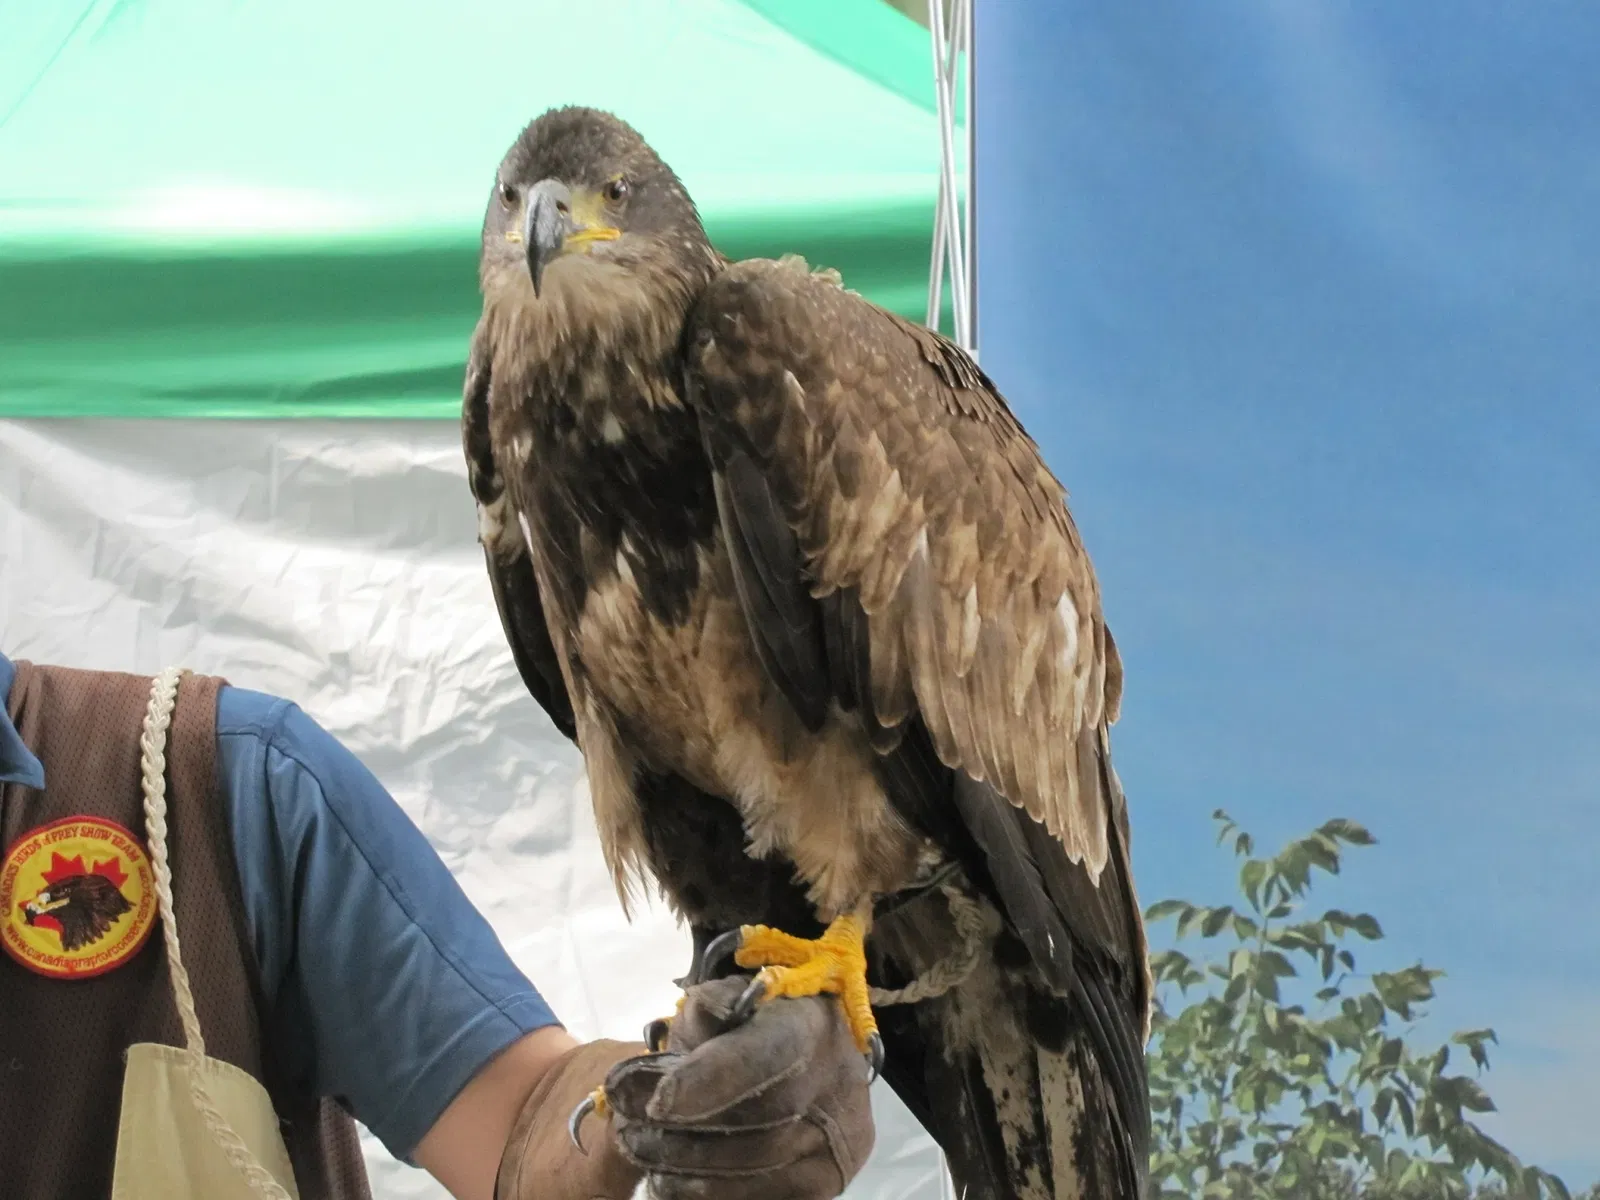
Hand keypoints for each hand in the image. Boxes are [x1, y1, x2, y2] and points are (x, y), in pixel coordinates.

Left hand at [608, 976, 875, 1199]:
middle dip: (688, 1136)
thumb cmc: (753, 1025)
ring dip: (692, 1172)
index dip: (711, 1081)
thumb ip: (705, 1013)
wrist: (809, 1055)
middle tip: (631, 1133)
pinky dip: (713, 1196)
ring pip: (760, 1171)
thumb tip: (687, 1033)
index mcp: (810, 1025)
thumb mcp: (725, 1004)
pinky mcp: (826, 1181)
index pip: (764, 1056)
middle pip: (761, 1124)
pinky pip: (764, 1197)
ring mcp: (838, 1141)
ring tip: (646, 1157)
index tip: (658, 1102)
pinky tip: (675, 1186)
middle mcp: (837, 1085)